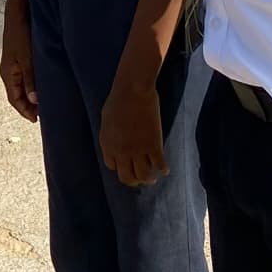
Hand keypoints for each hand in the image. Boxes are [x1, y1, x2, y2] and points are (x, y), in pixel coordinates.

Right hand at [0, 0, 39, 122]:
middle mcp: (9, 70)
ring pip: (21, 85)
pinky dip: (32, 84)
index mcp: (8, 73)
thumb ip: (30, 78)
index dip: (24, 111)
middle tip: (42, 115)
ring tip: (43, 103)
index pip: (14, 99)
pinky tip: (42, 84)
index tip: (36, 121)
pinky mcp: (20, 56)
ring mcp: (14, 63)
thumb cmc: (20, 33)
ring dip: (30, 95)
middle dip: (28, 106)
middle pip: (18, 94)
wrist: (18, 11)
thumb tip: (34, 101)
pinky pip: (25, 76)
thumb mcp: (27, 57)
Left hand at [98, 66, 168, 186]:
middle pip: (127, 177)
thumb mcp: (107, 120)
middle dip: (133, 181)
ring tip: (153, 179)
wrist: (133, 91)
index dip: (120, 167)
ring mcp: (138, 151)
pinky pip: (159, 165)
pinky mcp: (154, 146)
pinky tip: (164, 170)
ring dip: (148, 179)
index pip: (112, 166)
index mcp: (107, 145)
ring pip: (143, 176)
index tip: (126, 165)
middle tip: (140, 180)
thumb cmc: (118, 100)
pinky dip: (162, 170)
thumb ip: (110, 135)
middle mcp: (121, 152)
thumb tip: (116, 142)